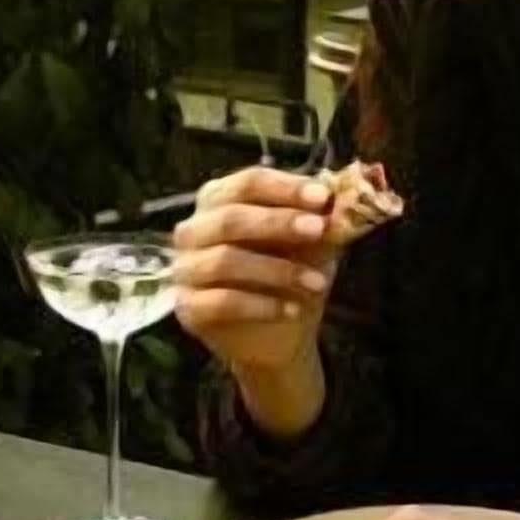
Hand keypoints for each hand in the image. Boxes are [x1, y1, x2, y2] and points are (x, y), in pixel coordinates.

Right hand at [170, 165, 335, 372]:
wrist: (279, 336)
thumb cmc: (289, 277)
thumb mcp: (311, 247)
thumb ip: (318, 224)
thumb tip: (334, 202)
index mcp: (219, 201)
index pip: (247, 183)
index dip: (284, 187)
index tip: (322, 196)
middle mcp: (194, 230)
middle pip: (229, 217)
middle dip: (277, 222)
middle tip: (318, 229)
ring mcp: (185, 269)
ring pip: (225, 261)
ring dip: (277, 270)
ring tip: (317, 283)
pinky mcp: (189, 307)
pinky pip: (222, 302)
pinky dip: (262, 305)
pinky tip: (292, 310)